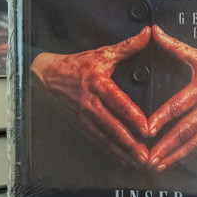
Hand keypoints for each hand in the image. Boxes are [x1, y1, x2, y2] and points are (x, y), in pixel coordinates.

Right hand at [31, 27, 151, 166]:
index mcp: (98, 84)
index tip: (147, 128)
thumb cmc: (77, 65)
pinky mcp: (81, 126)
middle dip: (130, 144)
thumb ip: (129, 46)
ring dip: (123, 153)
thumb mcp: (103, 53)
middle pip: (113, 127)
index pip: (117, 102)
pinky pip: (99, 142)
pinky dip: (112, 153)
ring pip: (106, 139)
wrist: (47, 76)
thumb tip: (148, 33)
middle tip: (146, 156)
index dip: (132, 116)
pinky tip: (124, 161)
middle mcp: (91, 103)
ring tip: (139, 163)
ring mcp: (85, 117)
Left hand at [146, 25, 196, 169]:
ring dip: (177, 155)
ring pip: (195, 142)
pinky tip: (178, 161)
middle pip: (186, 129)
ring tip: (160, 165)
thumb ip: (175, 46)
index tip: (148, 129)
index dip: (162, 118)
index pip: (179, 105)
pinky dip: (192, 155)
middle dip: (167, 145)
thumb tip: (155, 32)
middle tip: (150, 157)